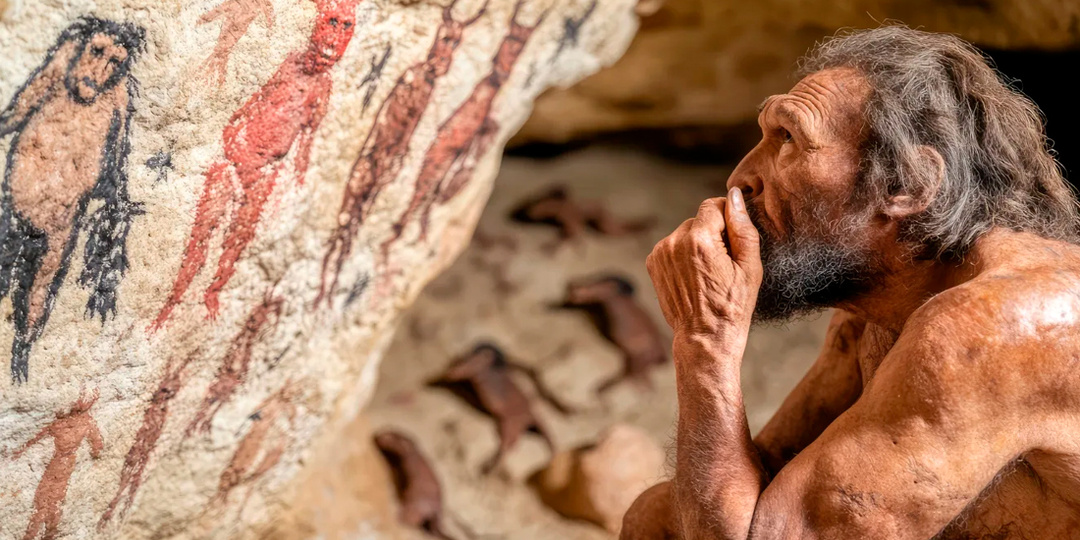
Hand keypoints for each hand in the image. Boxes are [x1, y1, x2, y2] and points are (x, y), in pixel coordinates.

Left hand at [645, 188, 761, 336]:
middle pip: (698, 219)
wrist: (704, 336)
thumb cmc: (732, 305)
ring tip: (707, 273)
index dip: (727, 217)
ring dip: (696, 243)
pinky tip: (693, 276)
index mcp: (700, 240)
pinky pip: (672, 246)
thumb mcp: (749, 267)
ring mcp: (660, 253)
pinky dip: (682, 255)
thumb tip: (734, 196)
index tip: (733, 239)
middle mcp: (674, 242)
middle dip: (712, 233)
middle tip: (723, 263)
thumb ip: (742, 227)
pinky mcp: (653, 263)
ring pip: (684, 233)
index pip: (713, 204)